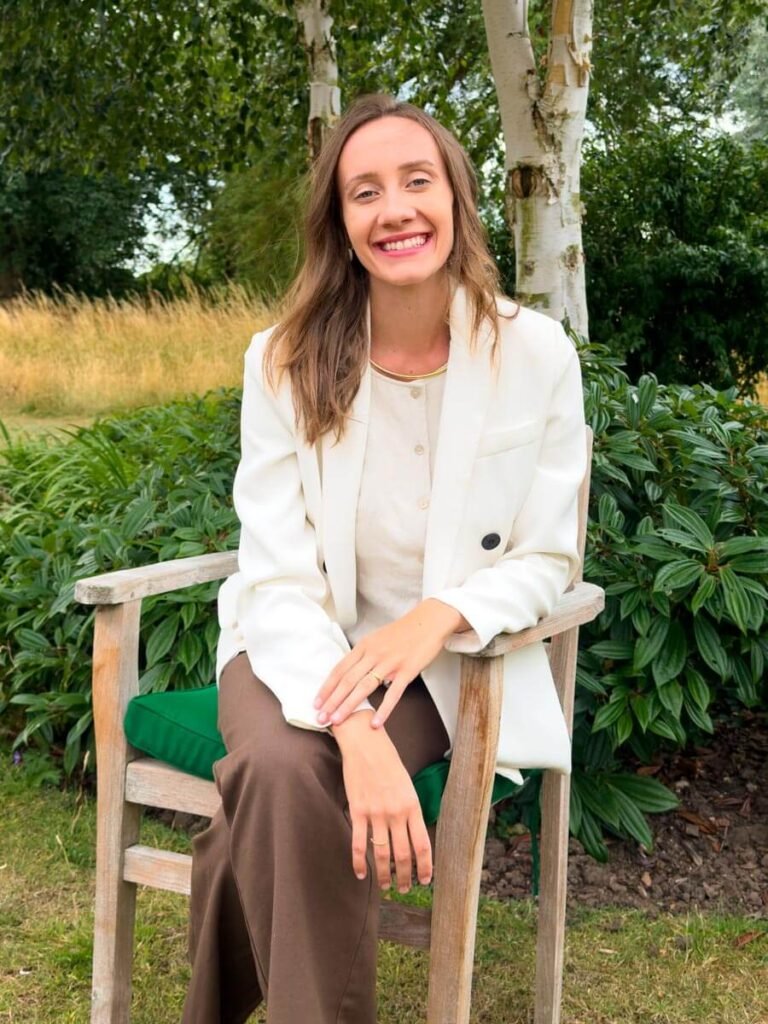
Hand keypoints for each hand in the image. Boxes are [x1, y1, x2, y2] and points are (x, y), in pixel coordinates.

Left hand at [314, 599, 468, 728]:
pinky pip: (393, 694)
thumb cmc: (403, 632)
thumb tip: (350, 672)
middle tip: (321, 717)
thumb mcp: (377, 638)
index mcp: (364, 646)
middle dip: (332, 701)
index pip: (340, 669)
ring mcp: (390, 663)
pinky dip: (383, 710)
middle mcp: (373, 654)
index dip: (327, 687)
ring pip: (364, 687)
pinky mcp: (407, 671)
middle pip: (348, 680)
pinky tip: (375, 723)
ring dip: (349, 705)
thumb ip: (364, 654)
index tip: (316, 702)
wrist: (428, 622)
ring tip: (337, 721)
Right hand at [334, 713, 431, 890]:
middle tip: (405, 889)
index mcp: (412, 805)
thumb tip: (413, 834)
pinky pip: (359, 843)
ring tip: (386, 887)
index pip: (422, 844)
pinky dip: (359, 862)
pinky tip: (361, 874)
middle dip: (405, 877)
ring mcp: (376, 813)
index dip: (425, 867)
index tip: (426, 881)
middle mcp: (396, 812)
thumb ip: (410, 810)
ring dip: (385, 875)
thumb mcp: (407, 785)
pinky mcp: (358, 811)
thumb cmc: (388, 763)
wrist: (366, 744)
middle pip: (403, 854)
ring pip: (382, 854)